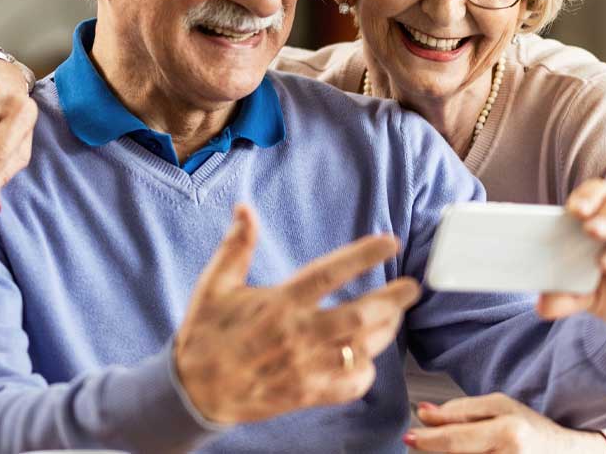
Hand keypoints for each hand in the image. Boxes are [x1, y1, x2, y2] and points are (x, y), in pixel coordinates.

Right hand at [174, 204, 421, 423]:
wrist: (192, 392)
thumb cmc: (205, 335)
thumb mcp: (213, 285)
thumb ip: (236, 247)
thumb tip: (244, 209)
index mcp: (277, 304)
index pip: (328, 274)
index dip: (362, 255)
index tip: (389, 241)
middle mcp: (296, 335)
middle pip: (358, 315)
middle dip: (393, 300)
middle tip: (413, 287)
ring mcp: (304, 368)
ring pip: (360, 349)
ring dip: (385, 331)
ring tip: (396, 315)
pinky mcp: (305, 394)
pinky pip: (348, 386)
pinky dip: (365, 372)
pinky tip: (367, 358)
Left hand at [404, 393, 605, 453]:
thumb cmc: (533, 430)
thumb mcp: (500, 407)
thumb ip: (460, 410)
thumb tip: (423, 413)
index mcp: (509, 433)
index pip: (455, 439)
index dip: (426, 440)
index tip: (408, 437)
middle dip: (436, 450)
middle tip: (429, 441)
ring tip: (474, 446)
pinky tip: (474, 452)